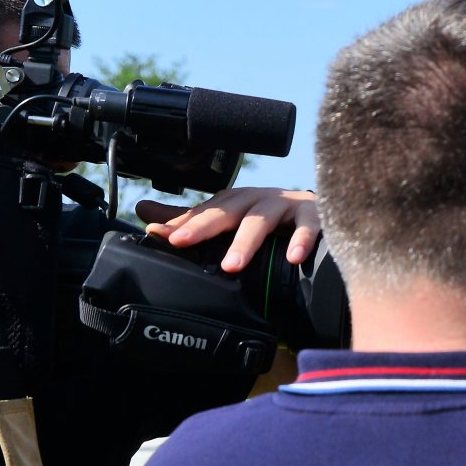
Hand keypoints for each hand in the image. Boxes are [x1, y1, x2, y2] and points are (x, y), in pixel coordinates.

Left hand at [139, 187, 319, 271]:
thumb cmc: (271, 217)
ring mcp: (286, 205)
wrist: (321, 211)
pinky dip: (302, 240)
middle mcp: (257, 199)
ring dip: (246, 240)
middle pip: (228, 210)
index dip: (183, 224)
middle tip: (183, 243)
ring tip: (232, 265)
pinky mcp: (315, 215)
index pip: (205, 212)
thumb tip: (144, 213)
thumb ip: (189, 219)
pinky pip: (309, 225)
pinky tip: (293, 257)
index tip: (162, 237)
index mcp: (236, 202)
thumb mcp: (230, 216)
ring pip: (263, 220)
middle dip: (205, 226)